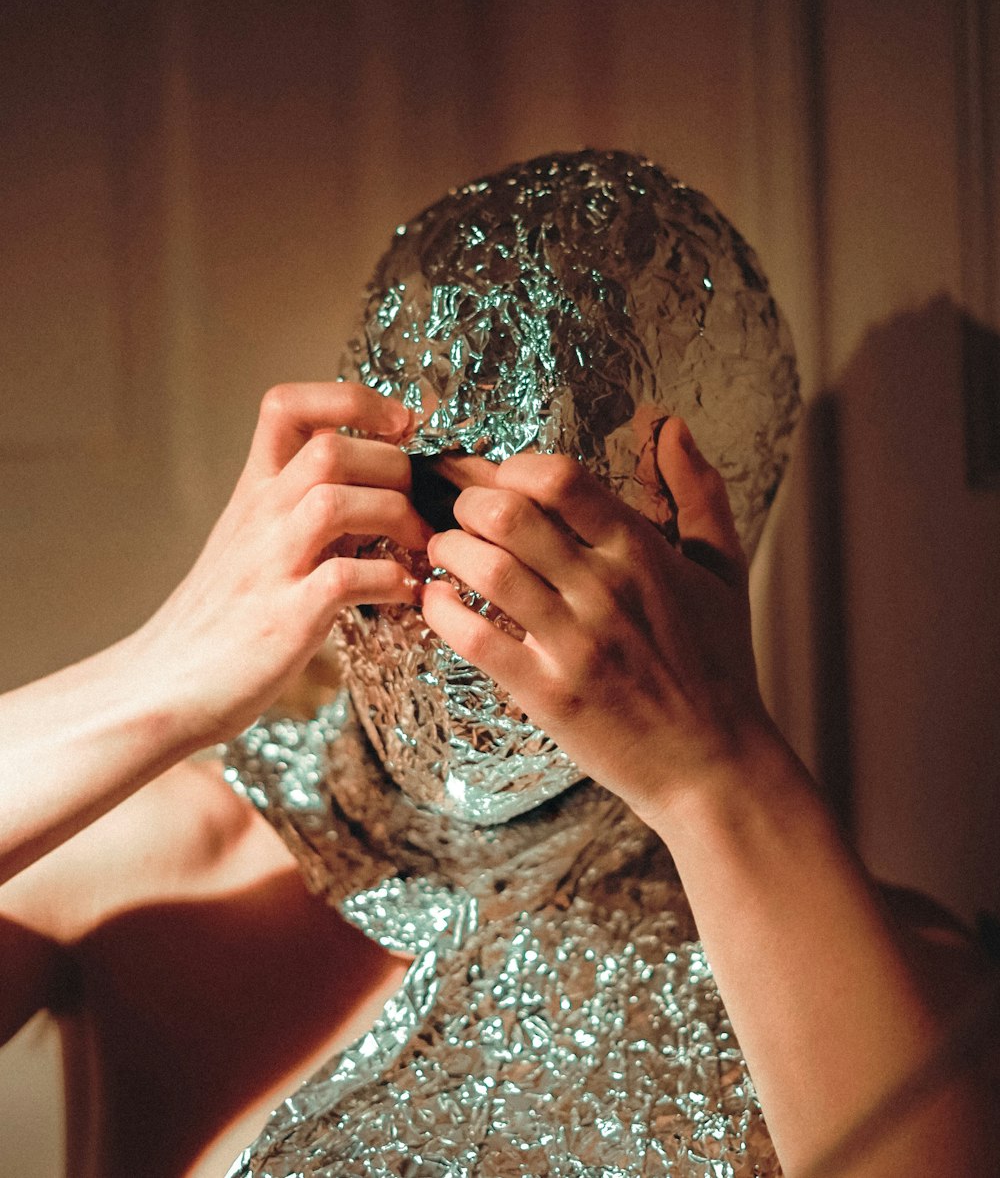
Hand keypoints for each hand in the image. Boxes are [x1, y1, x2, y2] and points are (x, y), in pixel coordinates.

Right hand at [132, 382, 429, 745]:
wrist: (165, 686)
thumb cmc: (226, 615)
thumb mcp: (255, 540)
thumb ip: (302, 505)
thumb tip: (374, 485)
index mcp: (254, 490)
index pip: (287, 405)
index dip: (351, 400)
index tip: (399, 423)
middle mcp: (259, 517)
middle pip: (331, 448)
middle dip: (394, 466)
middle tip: (420, 504)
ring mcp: (270, 566)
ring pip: (336, 501)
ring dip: (396, 517)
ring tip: (419, 547)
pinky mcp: (285, 620)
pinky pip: (346, 579)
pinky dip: (391, 581)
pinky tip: (404, 594)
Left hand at [420, 418, 772, 824]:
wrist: (715, 766)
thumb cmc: (719, 665)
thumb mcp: (724, 571)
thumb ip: (699, 492)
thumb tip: (673, 426)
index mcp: (642, 552)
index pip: (561, 478)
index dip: (513, 467)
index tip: (501, 480)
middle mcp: (605, 590)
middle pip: (509, 514)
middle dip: (467, 502)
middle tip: (461, 514)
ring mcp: (574, 643)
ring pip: (485, 569)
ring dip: (449, 550)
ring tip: (445, 552)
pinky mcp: (547, 693)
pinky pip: (474, 638)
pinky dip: (441, 611)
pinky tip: (436, 601)